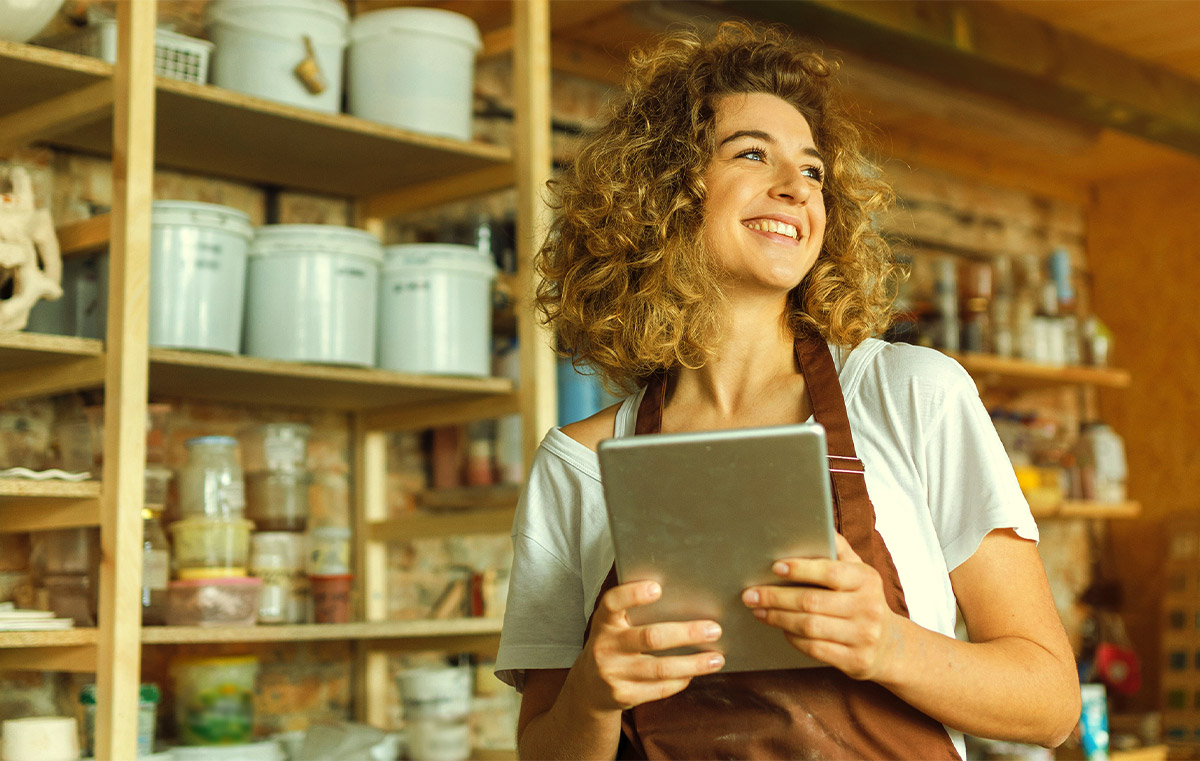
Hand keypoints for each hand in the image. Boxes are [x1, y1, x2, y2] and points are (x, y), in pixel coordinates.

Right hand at [580, 580, 724, 712]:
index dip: (633, 594)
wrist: (589, 687)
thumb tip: (685, 601)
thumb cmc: (613, 644)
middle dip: (686, 634)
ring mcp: (613, 673)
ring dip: (693, 663)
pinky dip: (680, 681)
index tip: (658, 588)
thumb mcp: (614, 625)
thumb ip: (635, 613)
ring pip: (660, 668)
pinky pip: (659, 688)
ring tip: (717, 658)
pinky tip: (694, 673)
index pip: (613, 603)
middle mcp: (605, 646)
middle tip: (714, 629)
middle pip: (650, 638)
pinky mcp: (623, 696)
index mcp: (603, 621)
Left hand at [741, 533, 900, 680]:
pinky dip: (792, 638)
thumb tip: (816, 523)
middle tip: (750, 595)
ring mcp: (863, 636)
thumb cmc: (862, 599)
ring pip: (809, 626)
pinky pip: (814, 649)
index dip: (801, 569)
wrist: (889, 645)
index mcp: (866, 579)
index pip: (830, 572)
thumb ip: (838, 549)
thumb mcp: (858, 571)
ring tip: (758, 611)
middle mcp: (868, 607)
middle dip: (776, 597)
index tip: (774, 567)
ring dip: (778, 618)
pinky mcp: (855, 660)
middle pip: (812, 602)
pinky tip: (781, 629)